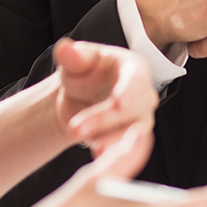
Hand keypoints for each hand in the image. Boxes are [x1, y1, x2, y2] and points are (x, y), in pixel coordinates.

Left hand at [53, 38, 157, 155]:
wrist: (78, 97)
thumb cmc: (84, 73)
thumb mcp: (76, 61)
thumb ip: (73, 56)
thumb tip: (65, 48)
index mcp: (134, 70)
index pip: (136, 81)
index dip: (129, 92)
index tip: (120, 103)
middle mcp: (142, 97)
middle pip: (134, 111)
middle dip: (106, 120)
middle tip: (76, 128)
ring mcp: (137, 121)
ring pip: (132, 136)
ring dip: (112, 144)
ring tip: (94, 151)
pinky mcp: (127, 142)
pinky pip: (123, 151)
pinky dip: (111, 156)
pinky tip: (96, 158)